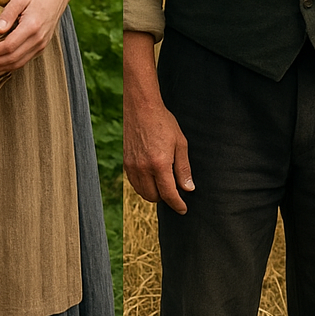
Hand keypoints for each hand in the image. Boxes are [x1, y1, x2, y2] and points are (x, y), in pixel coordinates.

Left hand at [0, 0, 70, 75]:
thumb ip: (8, 13)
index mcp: (32, 25)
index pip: (9, 45)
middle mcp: (39, 38)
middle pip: (13, 58)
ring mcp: (41, 44)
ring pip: (19, 63)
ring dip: (1, 67)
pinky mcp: (41, 46)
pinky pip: (24, 60)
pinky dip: (10, 66)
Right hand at [124, 96, 194, 214]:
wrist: (142, 107)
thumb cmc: (163, 122)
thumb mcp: (180, 143)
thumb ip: (184, 168)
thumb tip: (188, 189)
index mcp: (160, 164)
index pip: (169, 194)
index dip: (177, 204)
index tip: (183, 209)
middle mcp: (143, 168)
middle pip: (154, 197)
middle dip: (166, 198)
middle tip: (174, 189)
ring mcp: (132, 166)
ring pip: (143, 193)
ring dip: (154, 193)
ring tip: (163, 183)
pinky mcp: (126, 162)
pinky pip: (134, 183)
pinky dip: (143, 186)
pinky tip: (152, 177)